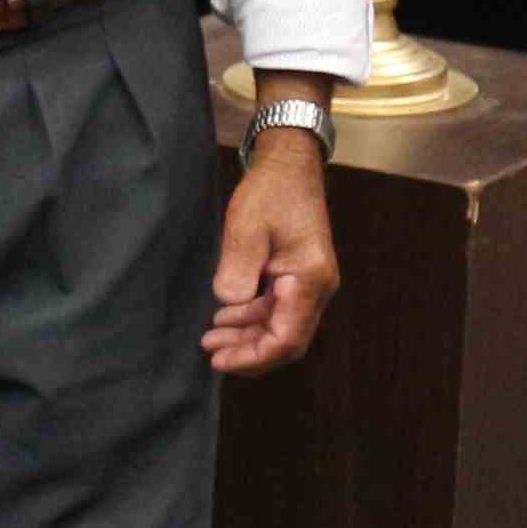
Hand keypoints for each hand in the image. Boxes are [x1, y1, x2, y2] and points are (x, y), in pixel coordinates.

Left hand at [205, 137, 339, 372]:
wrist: (289, 166)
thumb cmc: (271, 191)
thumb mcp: (247, 225)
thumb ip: (239, 266)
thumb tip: (229, 302)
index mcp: (309, 279)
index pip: (287, 338)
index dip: (254, 356)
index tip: (220, 361)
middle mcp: (316, 288)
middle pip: (285, 340)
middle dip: (248, 352)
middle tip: (210, 352)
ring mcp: (308, 284)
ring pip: (280, 327)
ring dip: (247, 336)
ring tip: (211, 338)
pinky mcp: (297, 278)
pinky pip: (276, 310)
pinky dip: (251, 318)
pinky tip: (226, 316)